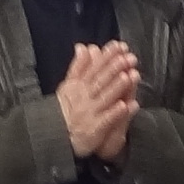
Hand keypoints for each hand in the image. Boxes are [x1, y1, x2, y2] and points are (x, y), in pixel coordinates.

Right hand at [57, 41, 139, 160]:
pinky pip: (106, 120)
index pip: (94, 68)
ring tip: (129, 76)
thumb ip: (78, 66)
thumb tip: (82, 46)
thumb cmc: (66, 109)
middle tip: (129, 58)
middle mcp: (85, 97)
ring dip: (117, 87)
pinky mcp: (94, 129)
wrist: (54, 137)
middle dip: (115, 68)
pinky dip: (115, 113)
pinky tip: (125, 105)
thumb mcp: (67, 85)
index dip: (106, 56)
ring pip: (105, 98)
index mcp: (78, 85)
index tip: (119, 46)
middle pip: (100, 80)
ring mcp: (90, 113)